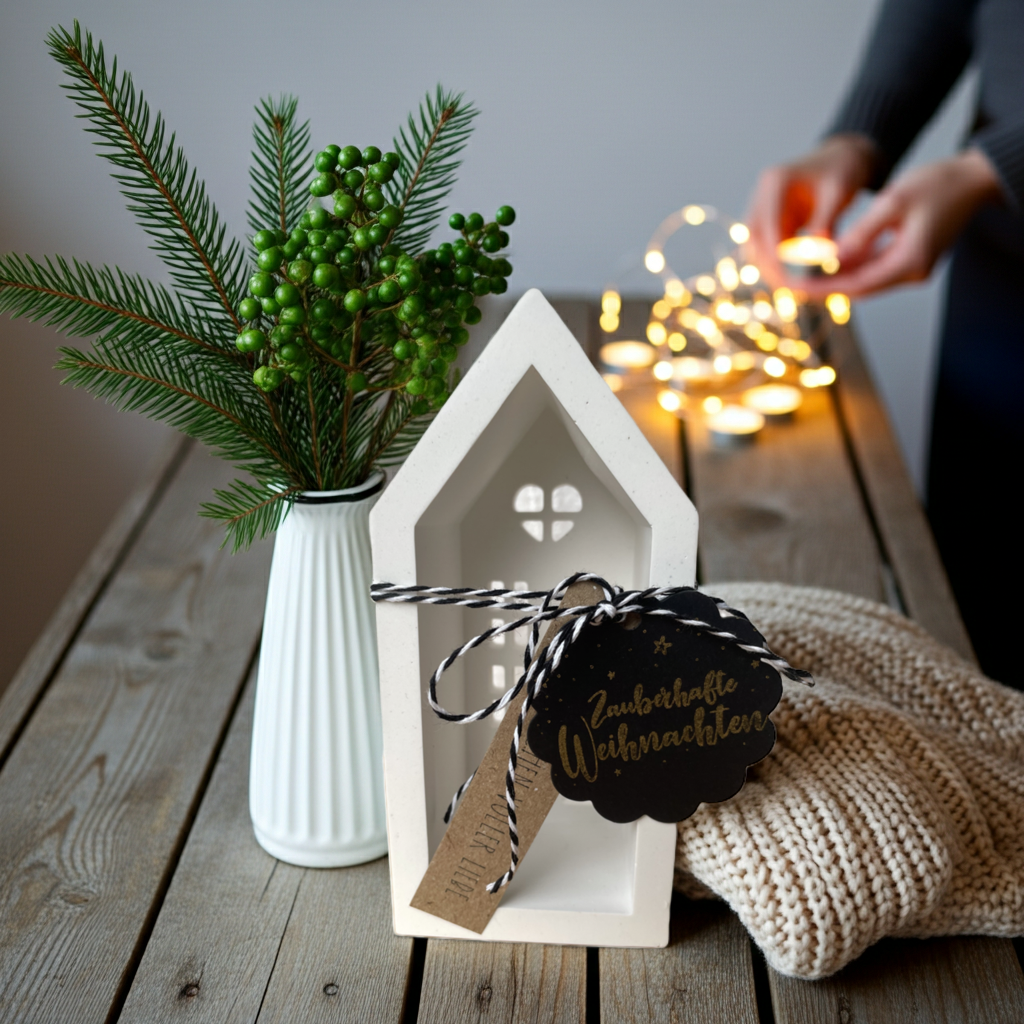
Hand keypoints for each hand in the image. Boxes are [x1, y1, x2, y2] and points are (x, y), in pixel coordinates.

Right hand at [747, 134, 878, 287]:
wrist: (843, 159)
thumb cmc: (844, 170)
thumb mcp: (839, 193)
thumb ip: (825, 222)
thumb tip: (816, 257)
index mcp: (775, 181)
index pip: (766, 224)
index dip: (773, 253)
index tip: (787, 276)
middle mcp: (762, 194)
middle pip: (753, 237)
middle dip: (767, 264)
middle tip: (787, 287)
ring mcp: (763, 207)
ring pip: (755, 245)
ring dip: (768, 266)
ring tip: (789, 287)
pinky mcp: (771, 219)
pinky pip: (767, 246)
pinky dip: (776, 262)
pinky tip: (791, 278)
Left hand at [808, 149, 1003, 297]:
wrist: (972, 179)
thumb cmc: (937, 183)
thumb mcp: (894, 202)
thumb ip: (862, 233)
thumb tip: (832, 259)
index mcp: (910, 261)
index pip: (857, 285)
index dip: (823, 288)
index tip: (794, 287)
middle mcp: (913, 272)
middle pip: (859, 288)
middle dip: (824, 288)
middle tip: (790, 284)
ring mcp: (914, 269)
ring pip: (865, 280)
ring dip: (835, 278)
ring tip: (801, 274)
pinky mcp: (911, 260)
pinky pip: (875, 269)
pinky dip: (851, 266)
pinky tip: (827, 261)